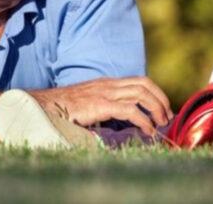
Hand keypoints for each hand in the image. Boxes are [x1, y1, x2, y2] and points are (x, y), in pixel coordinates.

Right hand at [30, 77, 173, 135]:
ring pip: (140, 94)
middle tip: (167, 117)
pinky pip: (130, 110)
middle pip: (144, 84)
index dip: (156, 93)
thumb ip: (106, 107)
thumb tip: (123, 121)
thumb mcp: (90, 104)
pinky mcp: (101, 104)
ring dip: (155, 109)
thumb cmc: (65, 110)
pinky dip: (143, 120)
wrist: (45, 106)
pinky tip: (147, 131)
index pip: (139, 81)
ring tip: (160, 124)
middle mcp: (108, 84)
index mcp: (107, 83)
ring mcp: (104, 92)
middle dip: (160, 99)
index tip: (163, 109)